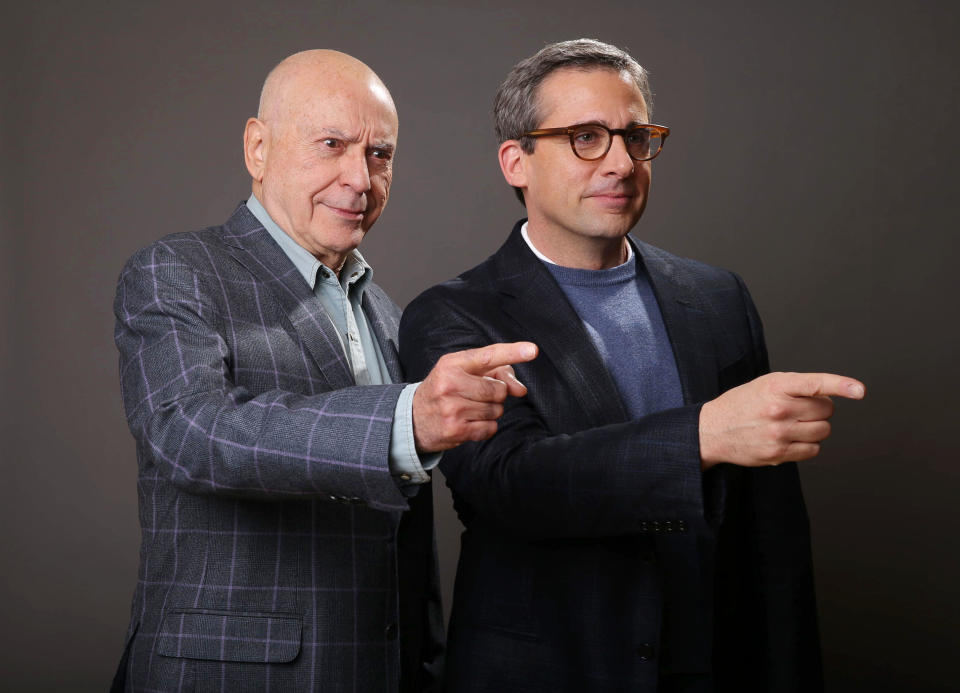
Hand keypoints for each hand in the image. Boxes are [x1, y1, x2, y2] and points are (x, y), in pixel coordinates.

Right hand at [412, 342, 537, 451]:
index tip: (532, 350)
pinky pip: (490, 428)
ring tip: (469, 408)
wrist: (413, 418)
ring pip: (496, 410)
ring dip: (490, 411)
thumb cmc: (445, 390)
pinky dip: (486, 427)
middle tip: (477, 395)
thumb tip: (520, 390)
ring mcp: (452, 408)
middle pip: (499, 390)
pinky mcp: (455, 430)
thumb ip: (497, 373)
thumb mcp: (463, 373)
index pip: (488, 356)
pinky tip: (469, 422)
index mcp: (452, 364)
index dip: (513, 352)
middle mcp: (450, 384)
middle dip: (496, 394)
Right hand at [699, 372, 864, 468]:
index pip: (815, 383)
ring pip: (823, 431)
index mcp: (776, 386)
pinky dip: (808, 445)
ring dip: (815, 428)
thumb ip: (796, 387)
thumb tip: (831, 399)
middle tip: (800, 409)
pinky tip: (790, 439)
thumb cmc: (742, 404)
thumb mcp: (765, 384)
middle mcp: (778, 409)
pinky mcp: (778, 453)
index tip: (860, 390)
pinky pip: (813, 450)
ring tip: (793, 425)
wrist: (712, 430)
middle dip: (820, 409)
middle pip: (826, 410)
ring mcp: (779, 433)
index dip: (841, 385)